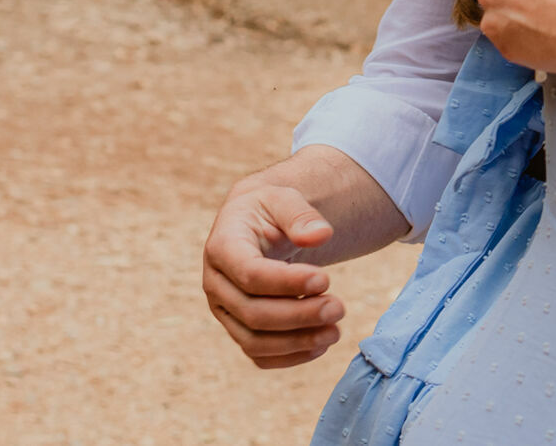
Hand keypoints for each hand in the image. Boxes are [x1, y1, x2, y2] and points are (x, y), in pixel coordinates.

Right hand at [202, 184, 344, 367]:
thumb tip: (322, 235)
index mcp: (223, 246)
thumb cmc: (270, 209)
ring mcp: (224, 310)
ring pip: (253, 340)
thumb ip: (301, 214)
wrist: (255, 224)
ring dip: (297, 342)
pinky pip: (258, 354)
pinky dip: (289, 357)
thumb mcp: (283, 197)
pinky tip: (320, 345)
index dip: (287, 282)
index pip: (250, 273)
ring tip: (335, 331)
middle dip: (299, 315)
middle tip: (339, 308)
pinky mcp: (238, 327)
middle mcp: (216, 283)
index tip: (326, 280)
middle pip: (252, 312)